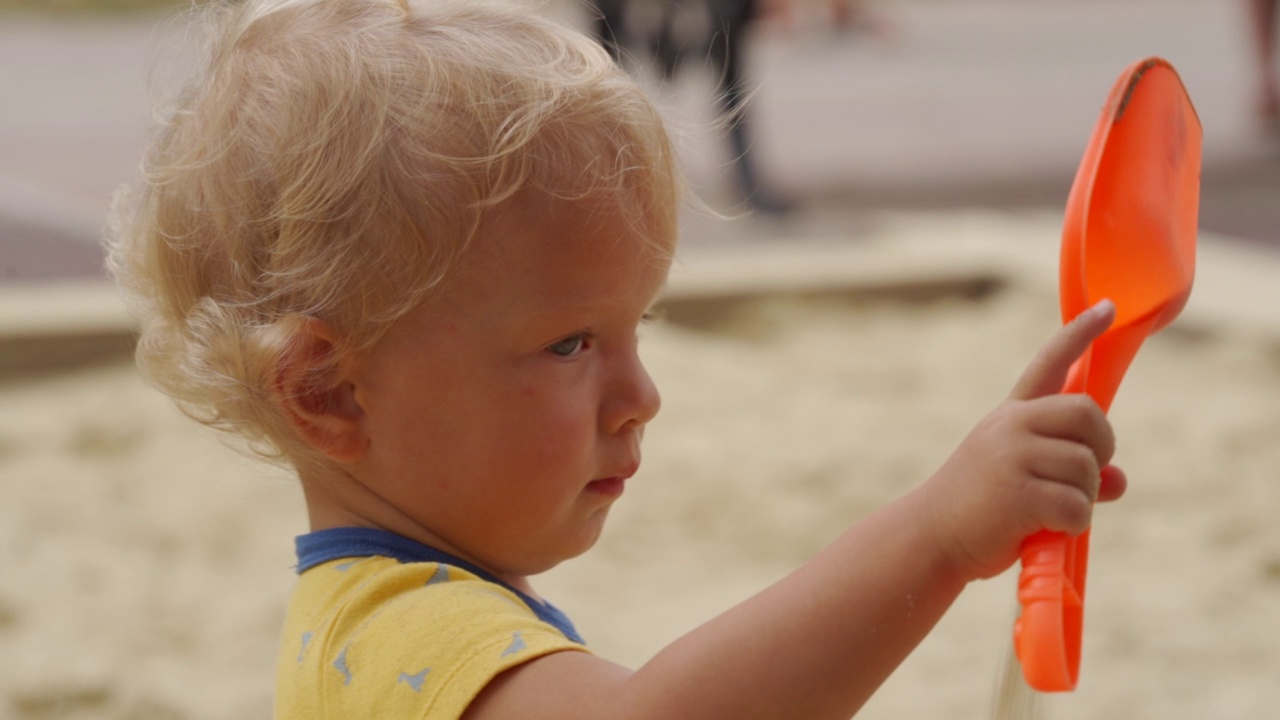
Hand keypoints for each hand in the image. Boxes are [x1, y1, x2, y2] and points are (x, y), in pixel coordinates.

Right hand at [921, 300, 1127, 580]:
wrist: (931, 538)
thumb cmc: (978, 510)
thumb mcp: (1021, 480)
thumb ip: (1069, 473)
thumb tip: (1118, 482)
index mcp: (1011, 416)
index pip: (1049, 364)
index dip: (1080, 335)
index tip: (1107, 308)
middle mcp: (1011, 426)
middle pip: (1088, 414)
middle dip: (1101, 446)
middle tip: (1086, 473)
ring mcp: (1012, 457)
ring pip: (1087, 467)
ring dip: (1083, 496)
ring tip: (1051, 513)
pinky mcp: (1018, 494)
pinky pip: (1077, 505)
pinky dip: (1073, 525)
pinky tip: (1045, 531)